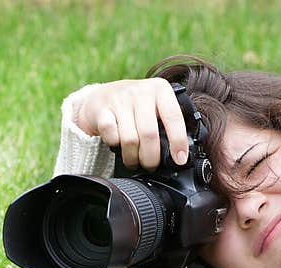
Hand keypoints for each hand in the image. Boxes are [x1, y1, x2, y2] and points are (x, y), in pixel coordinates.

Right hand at [73, 78, 189, 169]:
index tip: (180, 160)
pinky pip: (112, 137)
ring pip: (130, 140)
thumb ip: (167, 122)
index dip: (178, 142)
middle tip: (151, 165)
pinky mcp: (102, 110)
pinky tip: (118, 145)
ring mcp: (120, 99)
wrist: (101, 97)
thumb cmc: (134, 106)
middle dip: (151, 157)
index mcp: (160, 89)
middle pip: (149, 134)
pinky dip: (115, 146)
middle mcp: (141, 91)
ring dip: (133, 157)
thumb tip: (180, 154)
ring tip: (134, 160)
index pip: (174, 117)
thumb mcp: (155, 105)